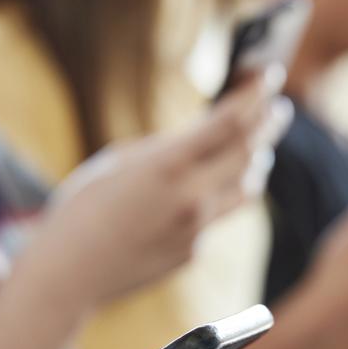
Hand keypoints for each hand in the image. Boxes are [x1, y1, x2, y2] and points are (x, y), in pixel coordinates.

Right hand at [32, 68, 291, 305]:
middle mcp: (192, 197)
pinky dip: (218, 196)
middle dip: (267, 124)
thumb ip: (167, 148)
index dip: (256, 94)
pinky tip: (206, 190)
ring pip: (246, 187)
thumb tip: (205, 137)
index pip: (231, 121)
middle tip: (278, 108)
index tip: (271, 75)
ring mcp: (197, 229)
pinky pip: (217, 216)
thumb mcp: (119, 162)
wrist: (69, 273)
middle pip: (250, 152)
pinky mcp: (193, 252)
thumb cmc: (82, 208)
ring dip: (255, 161)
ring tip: (258, 146)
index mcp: (168, 164)